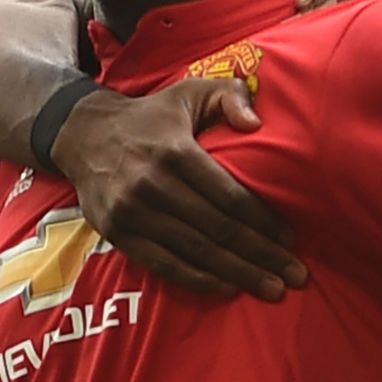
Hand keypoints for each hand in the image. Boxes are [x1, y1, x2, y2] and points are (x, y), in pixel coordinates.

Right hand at [52, 80, 301, 300]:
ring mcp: (132, 213)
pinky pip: (163, 265)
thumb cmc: (152, 116)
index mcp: (176, 152)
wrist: (85, 135)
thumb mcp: (190, 92)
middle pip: (218, 230)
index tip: (292, 241)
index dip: (264, 223)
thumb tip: (256, 124)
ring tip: (271, 289)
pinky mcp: (117, 233)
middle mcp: (152, 185)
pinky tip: (228, 288)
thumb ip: (229, 96)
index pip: (230, 197)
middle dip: (260, 256)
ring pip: (195, 252)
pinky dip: (198, 280)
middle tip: (295, 276)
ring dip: (237, 274)